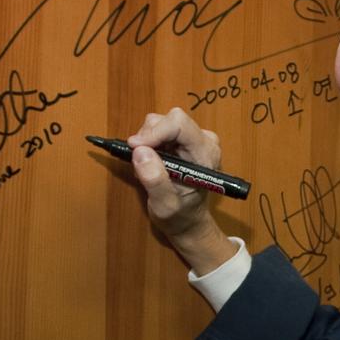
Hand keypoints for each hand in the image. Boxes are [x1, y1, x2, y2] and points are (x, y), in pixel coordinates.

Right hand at [127, 107, 236, 274]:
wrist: (188, 220)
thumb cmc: (180, 216)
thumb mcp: (165, 206)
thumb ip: (155, 180)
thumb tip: (140, 151)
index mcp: (206, 154)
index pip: (179, 125)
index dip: (154, 132)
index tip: (134, 147)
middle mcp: (204, 141)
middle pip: (168, 120)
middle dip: (148, 137)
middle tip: (139, 160)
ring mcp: (195, 138)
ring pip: (161, 121)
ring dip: (147, 140)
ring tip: (147, 165)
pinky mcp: (184, 138)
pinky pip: (159, 128)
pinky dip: (149, 142)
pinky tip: (152, 161)